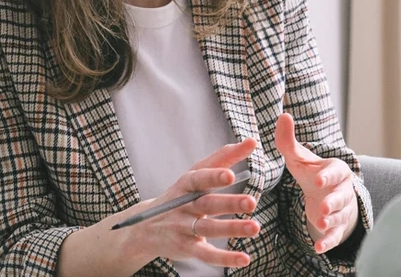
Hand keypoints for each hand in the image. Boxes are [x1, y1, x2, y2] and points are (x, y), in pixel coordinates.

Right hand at [117, 139, 260, 267]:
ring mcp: (184, 227)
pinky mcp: (187, 248)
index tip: (231, 174)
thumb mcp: (196, 175)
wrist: (145, 227)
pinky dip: (225, 258)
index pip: (200, 177)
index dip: (214, 176)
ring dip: (232, 228)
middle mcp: (184, 205)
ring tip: (255, 228)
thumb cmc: (181, 196)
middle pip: (207, 204)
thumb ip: (223, 158)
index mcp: (187, 184)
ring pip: (209, 228)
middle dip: (229, 203)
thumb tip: (251, 141)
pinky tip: (244, 258)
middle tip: (251, 202)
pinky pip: (207, 254)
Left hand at [274, 113, 358, 252]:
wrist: (326, 194)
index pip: (334, 172)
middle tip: (323, 208)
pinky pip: (334, 235)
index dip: (326, 177)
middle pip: (341, 197)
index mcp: (336, 170)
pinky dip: (327, 242)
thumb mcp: (299, 158)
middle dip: (333, 202)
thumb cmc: (312, 172)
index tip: (317, 181)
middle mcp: (343, 190)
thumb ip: (289, 140)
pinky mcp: (336, 227)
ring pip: (339, 216)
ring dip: (330, 221)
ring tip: (320, 224)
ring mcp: (341, 210)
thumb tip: (283, 115)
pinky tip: (318, 248)